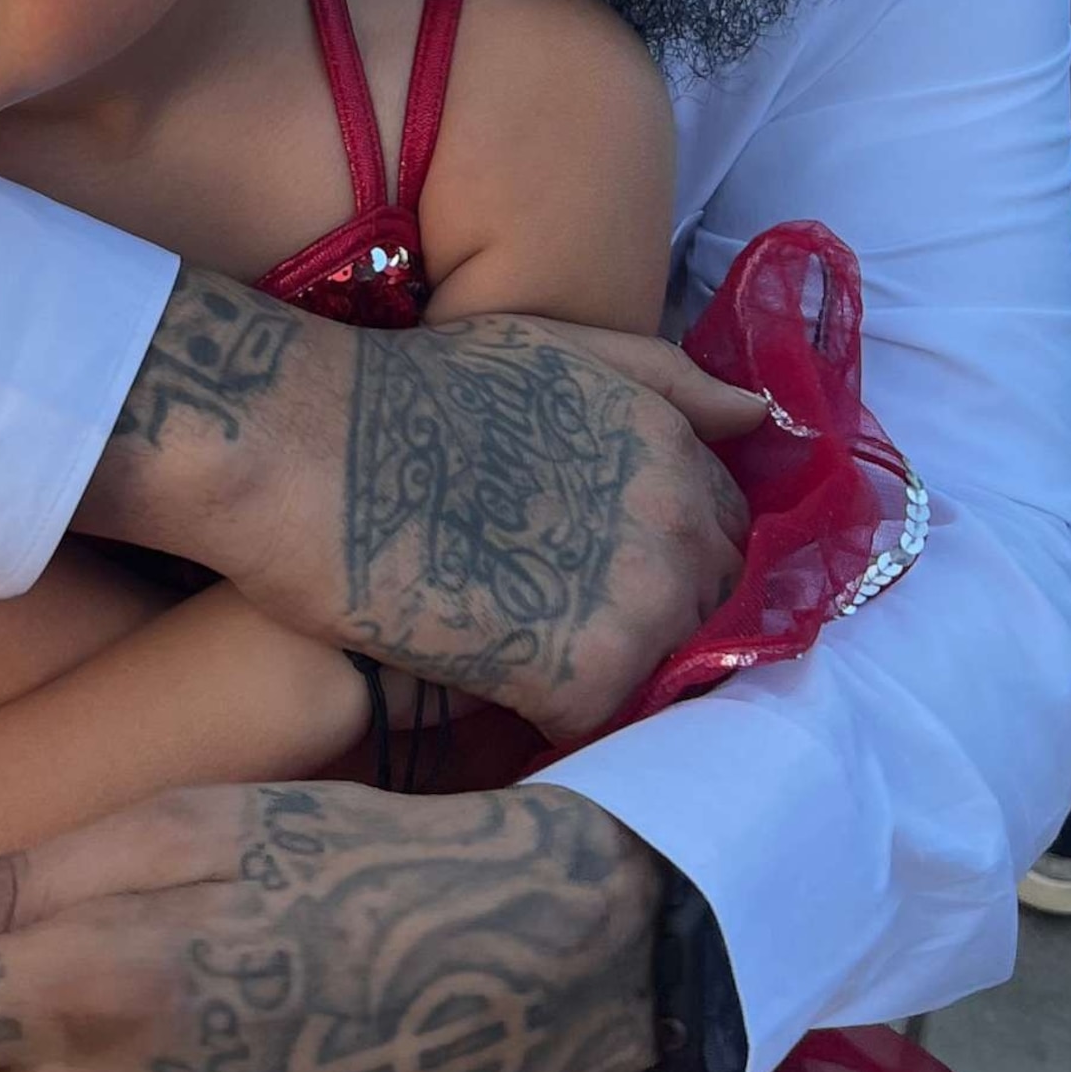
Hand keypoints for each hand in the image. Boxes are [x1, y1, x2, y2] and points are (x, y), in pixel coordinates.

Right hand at [84, 274, 760, 743]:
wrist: (308, 449)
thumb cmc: (412, 391)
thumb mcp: (556, 347)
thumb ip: (668, 380)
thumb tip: (762, 416)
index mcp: (677, 446)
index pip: (730, 537)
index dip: (676, 565)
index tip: (613, 581)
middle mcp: (680, 523)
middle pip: (711, 613)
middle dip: (658, 629)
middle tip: (570, 635)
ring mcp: (639, 603)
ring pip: (666, 674)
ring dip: (613, 679)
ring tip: (538, 671)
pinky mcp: (584, 677)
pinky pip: (601, 724)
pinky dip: (555, 720)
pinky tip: (501, 696)